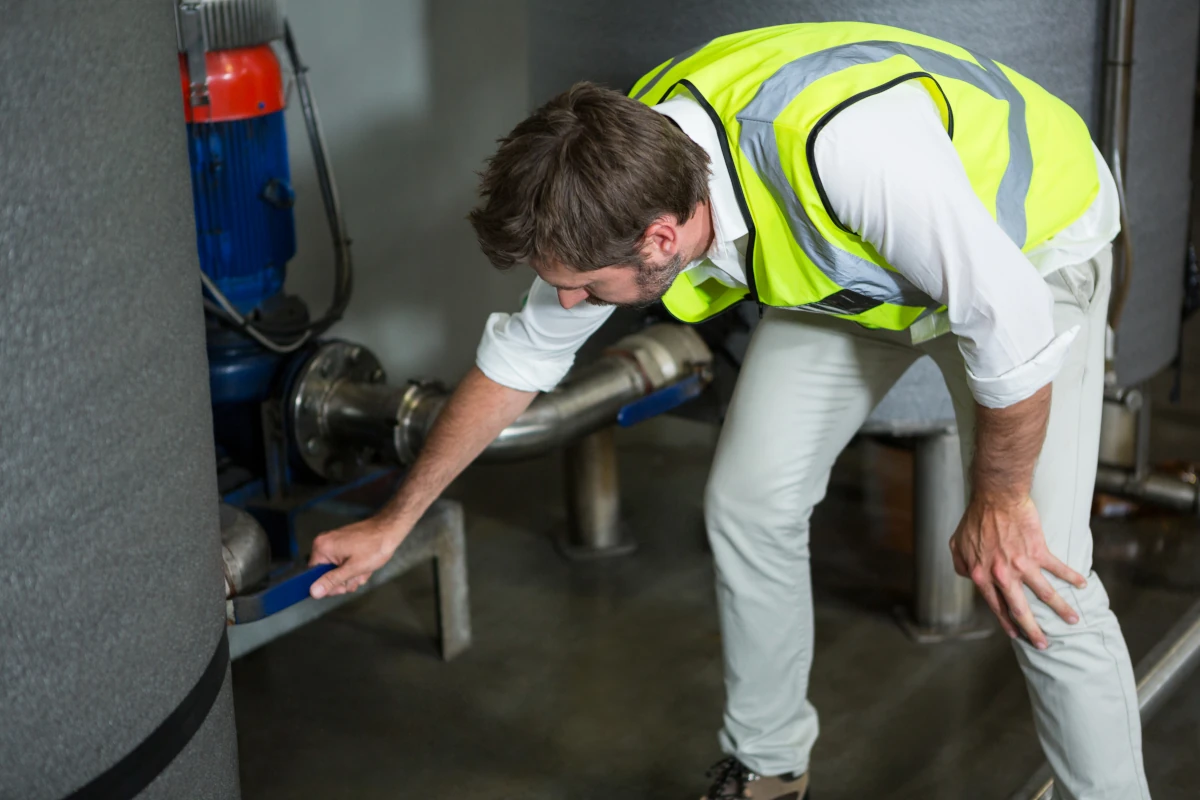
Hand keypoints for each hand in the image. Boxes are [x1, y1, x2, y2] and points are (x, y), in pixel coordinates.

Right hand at [308, 517, 407, 598]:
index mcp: (322, 547)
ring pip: (338, 571)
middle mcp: (325, 544)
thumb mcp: (353, 569)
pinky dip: (355, 568)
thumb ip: (332, 581)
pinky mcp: (343, 545)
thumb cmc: (375, 546)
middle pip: (326, 575)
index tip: (343, 586)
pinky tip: (365, 565)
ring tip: (364, 569)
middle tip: (358, 576)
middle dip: (344, 580)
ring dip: (352, 575)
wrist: (390, 530)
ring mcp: (334, 544)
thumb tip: (313, 592)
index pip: (312, 575)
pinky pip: (344, 564)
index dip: (328, 585)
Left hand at [949, 495, 1086, 648]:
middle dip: (1033, 630)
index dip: (1006, 622)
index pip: (995, 606)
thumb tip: (965, 575)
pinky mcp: (1039, 552)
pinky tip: (1082, 585)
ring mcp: (1022, 565)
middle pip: (1020, 610)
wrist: (995, 498)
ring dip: (1062, 609)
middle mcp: (1002, 576)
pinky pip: (1059, 569)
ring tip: (1074, 620)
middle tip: (1043, 644)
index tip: (1015, 634)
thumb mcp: (957, 544)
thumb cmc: (974, 518)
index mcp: (982, 576)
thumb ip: (960, 564)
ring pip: (1045, 594)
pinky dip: (1072, 577)